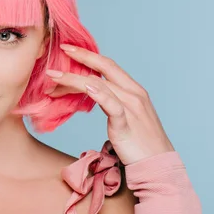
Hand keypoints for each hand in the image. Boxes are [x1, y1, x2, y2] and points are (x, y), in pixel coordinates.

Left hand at [44, 44, 173, 165]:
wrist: (158, 165)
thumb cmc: (140, 143)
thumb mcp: (127, 115)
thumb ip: (111, 101)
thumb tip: (91, 92)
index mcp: (134, 90)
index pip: (109, 66)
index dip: (89, 55)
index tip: (70, 48)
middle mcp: (134, 94)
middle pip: (105, 67)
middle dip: (82, 55)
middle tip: (61, 48)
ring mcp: (131, 108)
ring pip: (101, 85)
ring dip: (74, 78)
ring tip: (54, 76)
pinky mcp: (126, 125)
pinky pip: (112, 105)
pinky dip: (99, 94)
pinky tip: (86, 87)